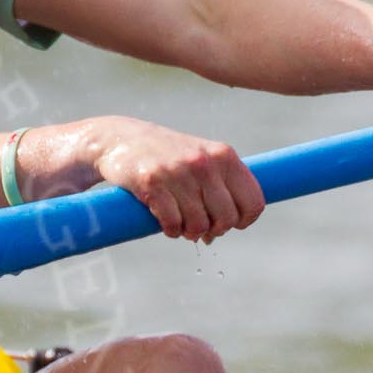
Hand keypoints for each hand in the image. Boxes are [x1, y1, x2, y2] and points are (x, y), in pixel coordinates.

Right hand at [31, 117, 266, 242]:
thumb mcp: (200, 158)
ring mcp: (178, 172)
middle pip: (226, 218)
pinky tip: (166, 225)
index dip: (242, 221)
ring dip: (189, 232)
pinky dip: (171, 230)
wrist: (119, 139)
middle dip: (213, 230)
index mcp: (224, 156)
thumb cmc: (164, 155)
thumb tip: (222, 230)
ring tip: (180, 225)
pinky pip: (172, 223)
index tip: (226, 224)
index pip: (252, 201)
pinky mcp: (151, 182)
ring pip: (198, 224)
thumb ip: (219, 186)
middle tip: (198, 228)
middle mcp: (204, 163)